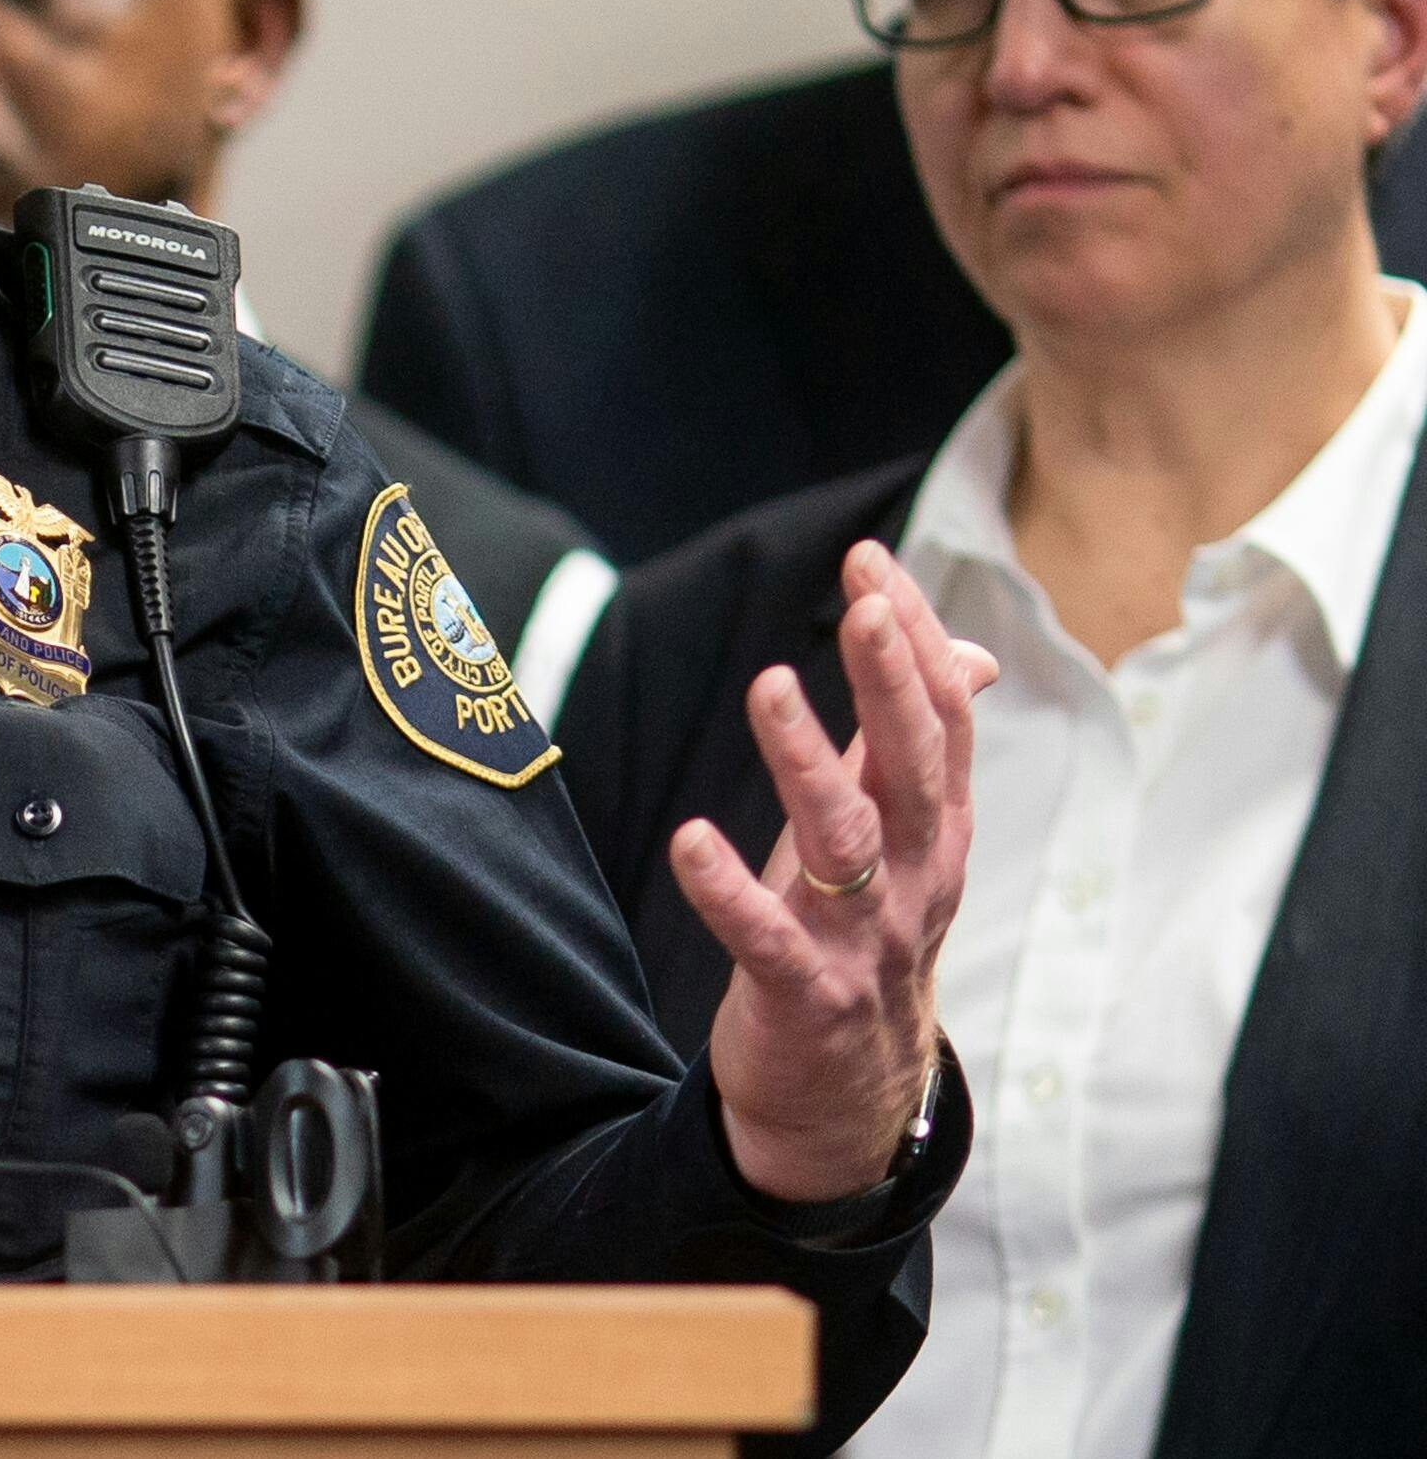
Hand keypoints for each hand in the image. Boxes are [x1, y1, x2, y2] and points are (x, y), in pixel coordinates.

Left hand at [672, 541, 991, 1203]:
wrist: (850, 1098)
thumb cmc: (863, 940)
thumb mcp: (899, 840)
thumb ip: (916, 747)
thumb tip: (968, 653)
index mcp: (936, 833)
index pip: (941, 720)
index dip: (914, 638)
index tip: (873, 560)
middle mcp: (914, 879)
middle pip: (912, 767)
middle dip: (893, 682)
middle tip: (865, 603)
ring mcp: (865, 942)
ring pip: (846, 842)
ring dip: (809, 763)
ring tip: (771, 685)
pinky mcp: (806, 996)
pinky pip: (768, 941)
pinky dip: (729, 893)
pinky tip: (691, 841)